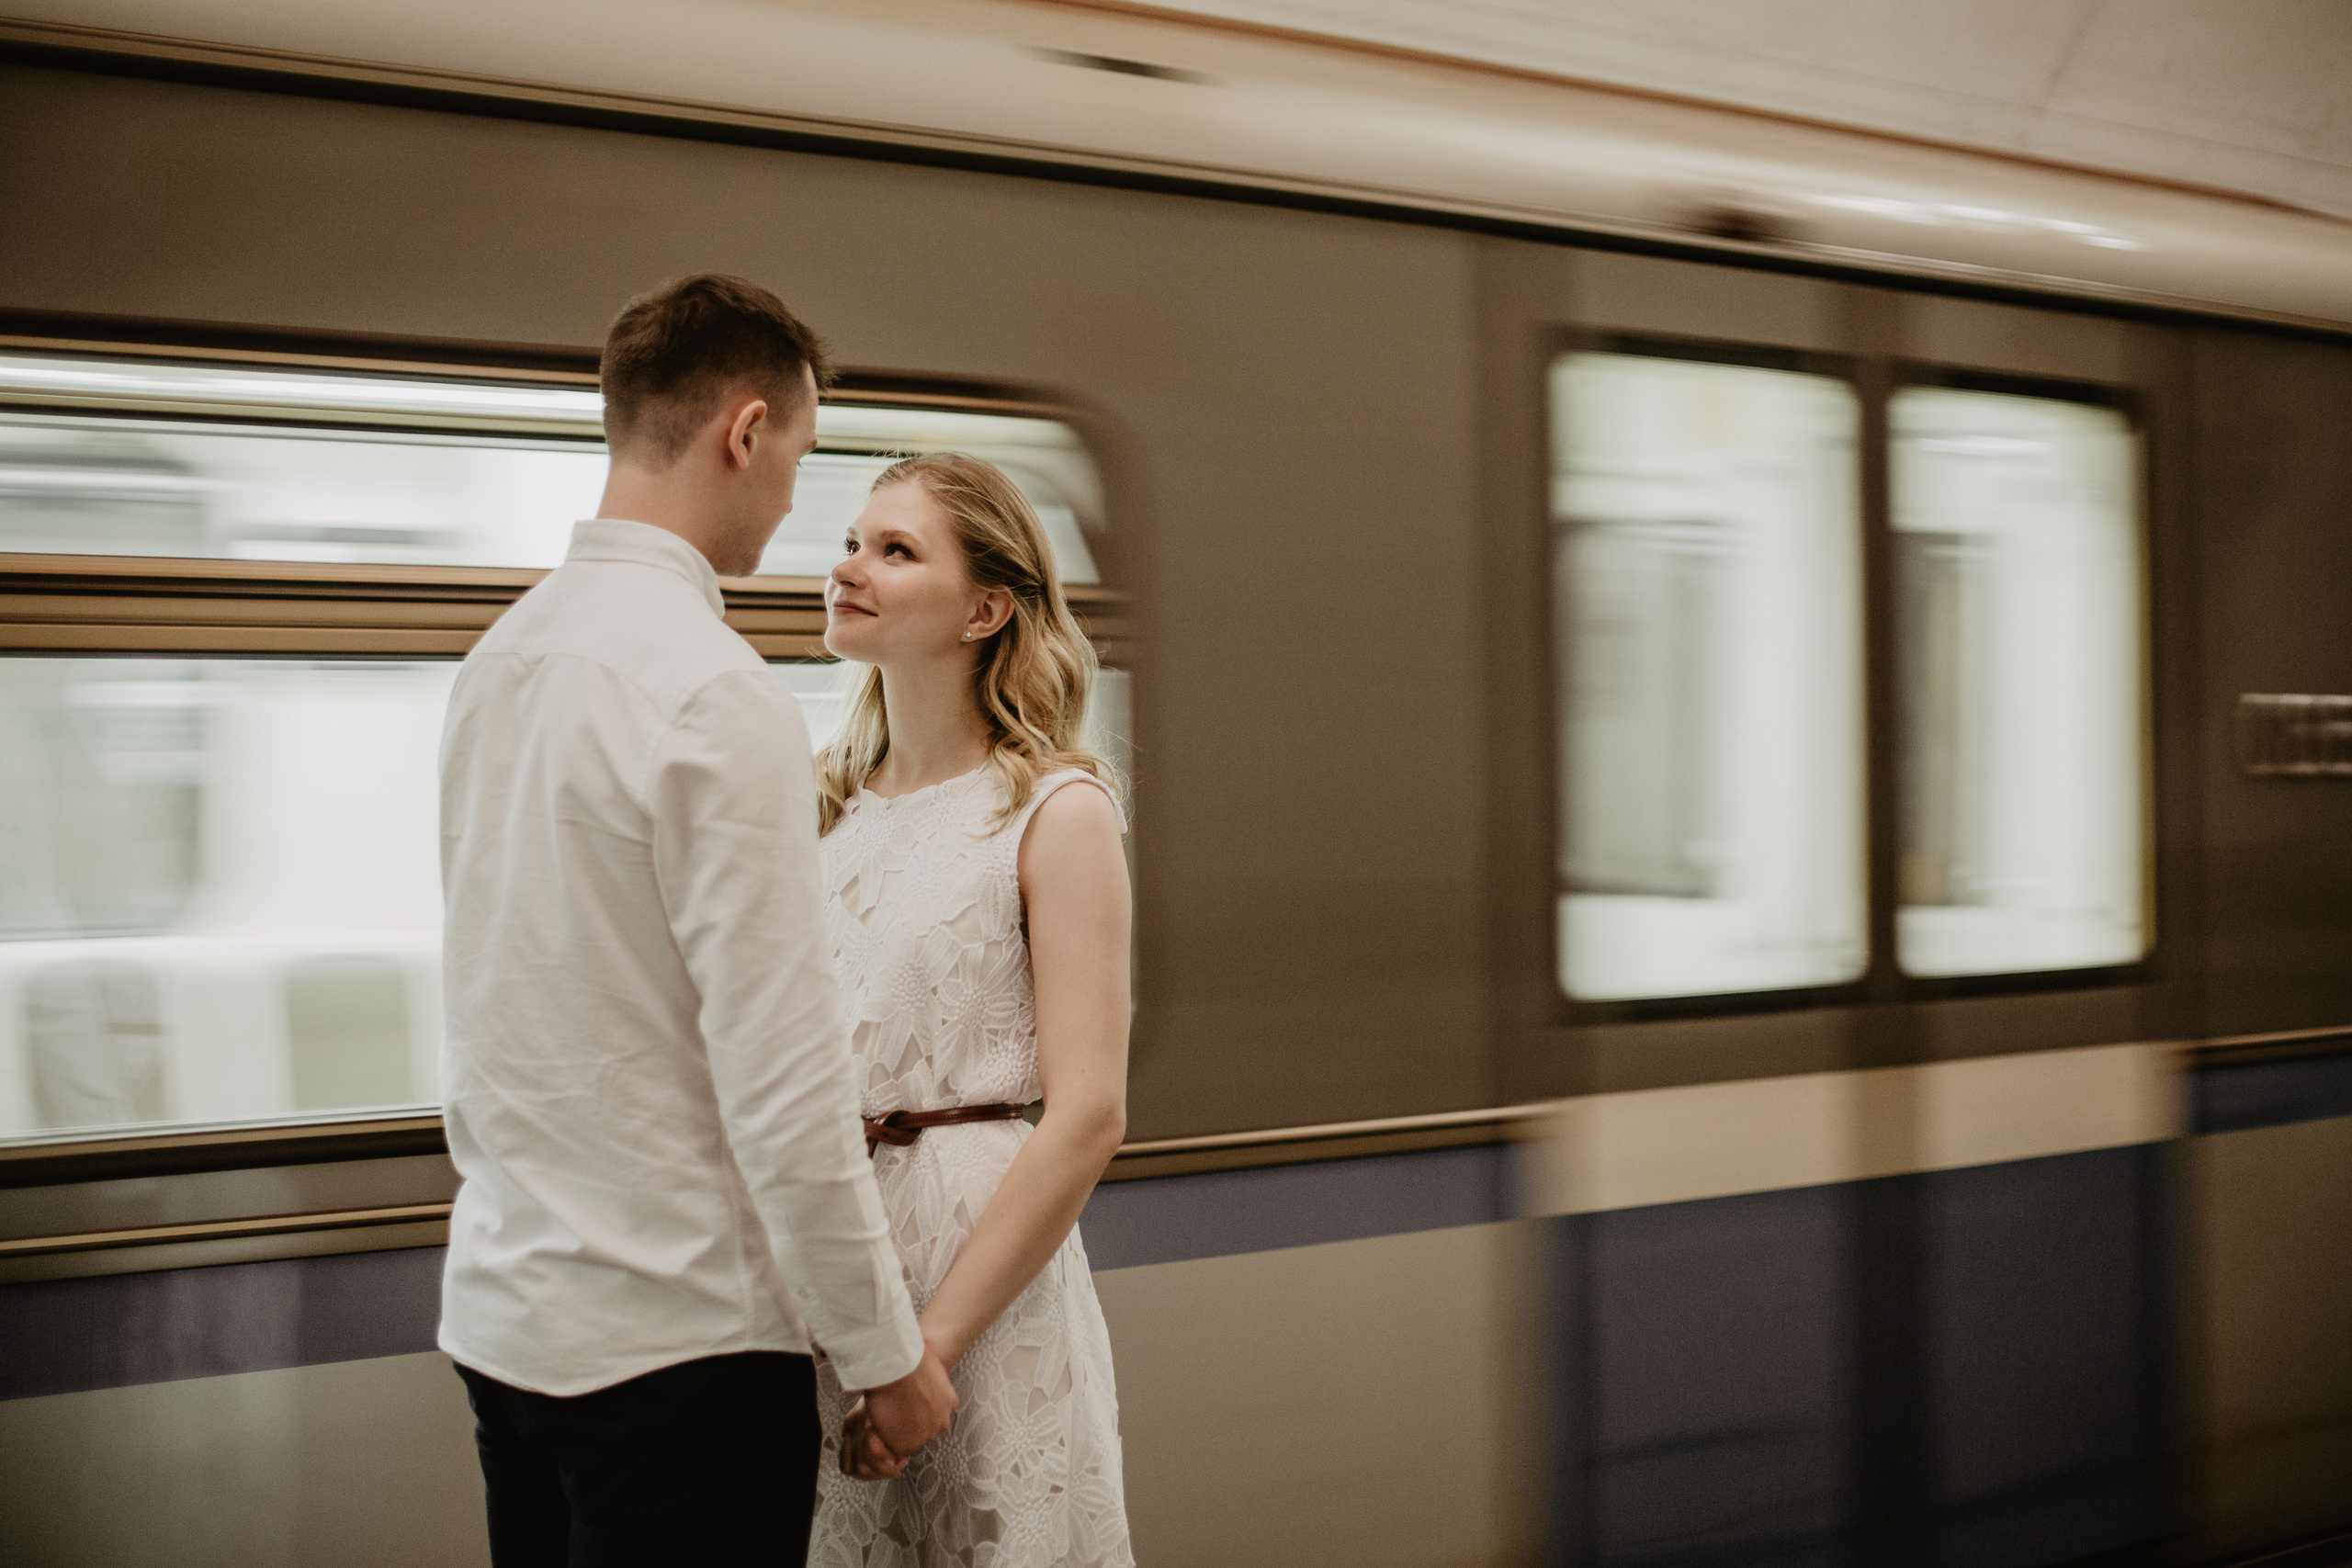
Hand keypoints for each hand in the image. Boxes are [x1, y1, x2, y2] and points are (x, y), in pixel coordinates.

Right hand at [842, 1348, 956, 1479]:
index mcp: (949, 1402)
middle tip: (892, 1408)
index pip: (933, 1414)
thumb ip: (930, 1381)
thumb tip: (924, 1375)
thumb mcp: (930, 1367)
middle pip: (922, 1429)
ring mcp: (925, 1435)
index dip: (916, 1410)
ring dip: (895, 1430)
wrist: (896, 1368)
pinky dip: (883, 1439)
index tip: (905, 1403)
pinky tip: (878, 1423)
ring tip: (884, 1412)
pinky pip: (893, 1449)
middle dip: (908, 1422)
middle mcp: (941, 1422)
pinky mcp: (906, 1445)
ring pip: (907, 1440)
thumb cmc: (909, 1359)